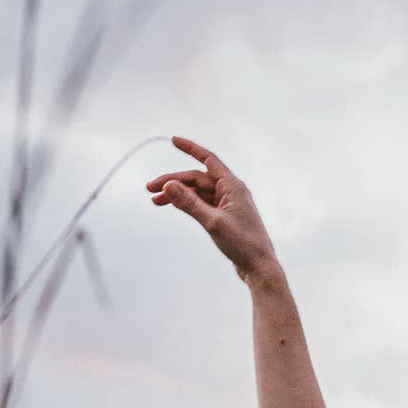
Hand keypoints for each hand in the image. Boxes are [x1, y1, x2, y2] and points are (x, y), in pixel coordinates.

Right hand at [145, 135, 280, 283]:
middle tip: (149, 189)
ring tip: (155, 201)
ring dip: (178, 194)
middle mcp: (231, 191)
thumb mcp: (212, 222)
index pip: (208, 160)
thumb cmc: (242, 244)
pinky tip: (173, 205)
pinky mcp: (225, 216)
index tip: (173, 140)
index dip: (190, 148)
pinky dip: (187, 204)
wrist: (258, 267)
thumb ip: (189, 203)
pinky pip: (202, 203)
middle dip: (173, 181)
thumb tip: (169, 184)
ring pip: (198, 192)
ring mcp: (228, 204)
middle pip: (197, 179)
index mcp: (233, 186)